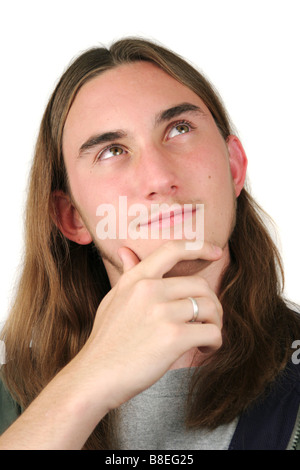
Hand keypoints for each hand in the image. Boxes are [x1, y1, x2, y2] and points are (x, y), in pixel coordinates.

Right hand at [76, 239, 222, 411]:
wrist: (95, 377)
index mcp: (136, 279)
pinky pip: (212, 332)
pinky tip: (204, 350)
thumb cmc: (106, 341)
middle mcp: (149, 290)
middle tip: (207, 321)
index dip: (200, 246)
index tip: (216, 252)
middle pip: (201, 285)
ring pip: (210, 308)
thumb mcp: (112, 299)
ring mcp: (161, 312)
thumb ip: (127, 275)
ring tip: (205, 338)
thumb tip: (126, 251)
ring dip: (215, 324)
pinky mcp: (173, 337)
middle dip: (211, 304)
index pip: (173, 249)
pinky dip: (215, 342)